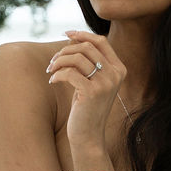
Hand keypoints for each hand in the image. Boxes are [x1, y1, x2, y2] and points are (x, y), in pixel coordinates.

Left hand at [46, 30, 125, 153]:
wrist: (88, 135)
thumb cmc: (86, 108)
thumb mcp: (92, 81)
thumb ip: (89, 61)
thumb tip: (73, 38)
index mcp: (119, 69)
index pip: (101, 41)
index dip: (82, 34)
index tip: (66, 34)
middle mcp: (115, 74)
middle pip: (86, 47)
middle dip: (65, 50)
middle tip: (53, 61)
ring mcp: (105, 83)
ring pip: (77, 57)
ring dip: (59, 61)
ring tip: (51, 70)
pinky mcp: (92, 92)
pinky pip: (70, 72)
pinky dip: (57, 74)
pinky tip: (53, 81)